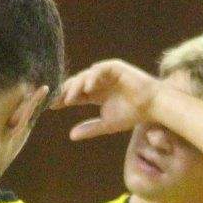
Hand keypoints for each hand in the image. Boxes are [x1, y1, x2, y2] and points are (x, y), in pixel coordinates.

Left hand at [53, 59, 167, 141]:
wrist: (151, 106)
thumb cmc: (132, 114)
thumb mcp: (106, 124)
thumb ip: (90, 128)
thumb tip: (71, 135)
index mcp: (94, 93)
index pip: (73, 94)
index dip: (62, 99)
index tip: (50, 107)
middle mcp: (97, 82)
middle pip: (75, 84)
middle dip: (64, 92)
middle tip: (54, 101)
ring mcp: (105, 73)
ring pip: (84, 76)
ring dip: (76, 87)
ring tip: (68, 100)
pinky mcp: (115, 67)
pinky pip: (100, 69)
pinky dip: (92, 78)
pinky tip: (87, 89)